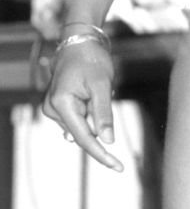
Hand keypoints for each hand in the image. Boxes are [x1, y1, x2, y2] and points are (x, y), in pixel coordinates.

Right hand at [42, 42, 123, 170]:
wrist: (80, 42)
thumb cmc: (91, 59)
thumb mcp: (102, 84)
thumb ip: (103, 113)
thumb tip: (108, 141)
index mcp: (60, 104)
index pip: (84, 138)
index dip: (102, 154)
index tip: (118, 167)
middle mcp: (52, 110)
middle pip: (83, 132)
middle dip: (98, 119)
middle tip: (103, 92)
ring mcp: (54, 109)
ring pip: (83, 125)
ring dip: (94, 113)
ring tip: (95, 87)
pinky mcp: (59, 107)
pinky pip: (80, 117)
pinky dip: (90, 110)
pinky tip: (90, 91)